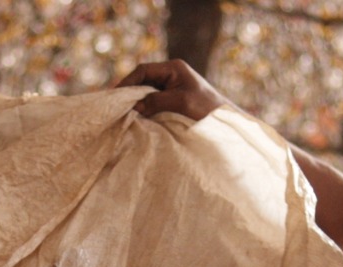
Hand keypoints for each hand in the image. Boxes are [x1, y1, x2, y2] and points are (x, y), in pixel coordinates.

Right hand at [116, 59, 231, 120]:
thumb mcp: (181, 103)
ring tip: (124, 114)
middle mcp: (171, 74)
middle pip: (143, 80)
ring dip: (137, 102)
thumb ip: (157, 101)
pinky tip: (138, 118)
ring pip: (147, 92)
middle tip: (116, 107)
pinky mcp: (173, 100)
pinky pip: (153, 101)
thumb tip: (134, 106)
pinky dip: (145, 108)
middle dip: (130, 92)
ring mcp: (172, 87)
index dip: (128, 82)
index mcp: (174, 68)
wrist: (225, 122)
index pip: (144, 70)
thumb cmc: (207, 109)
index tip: (117, 96)